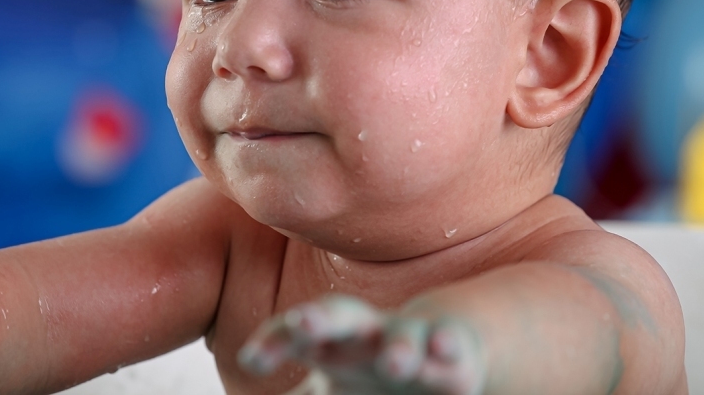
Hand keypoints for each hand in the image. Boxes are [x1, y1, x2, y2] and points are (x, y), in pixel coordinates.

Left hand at [238, 294, 484, 394]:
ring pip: (403, 334)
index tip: (251, 361)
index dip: (273, 343)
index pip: (293, 334)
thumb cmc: (367, 365)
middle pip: (340, 315)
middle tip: (304, 324)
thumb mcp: (328, 387)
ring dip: (399, 348)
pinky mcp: (451, 347)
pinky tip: (442, 348)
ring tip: (393, 364)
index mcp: (329, 340)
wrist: (439, 342)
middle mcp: (366, 332)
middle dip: (322, 318)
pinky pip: (450, 342)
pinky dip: (446, 344)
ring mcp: (410, 336)